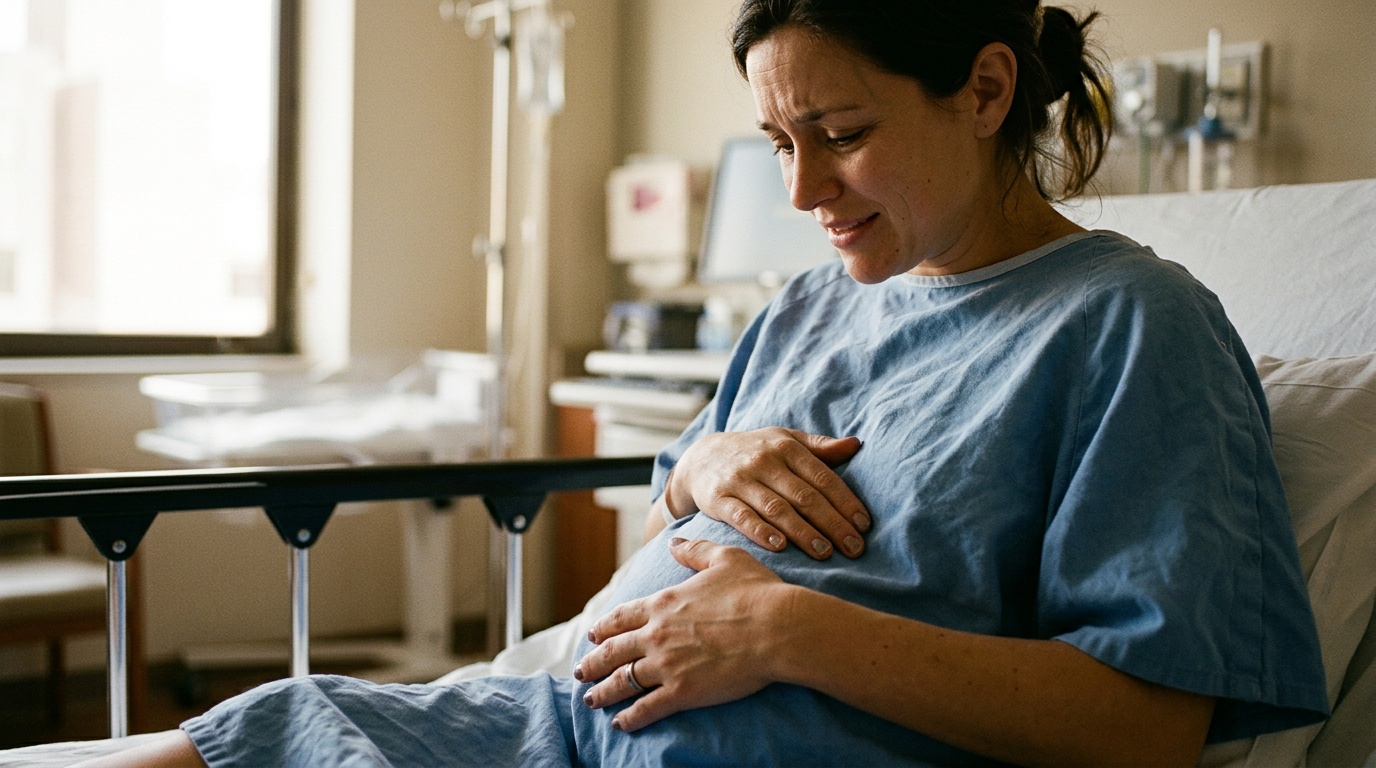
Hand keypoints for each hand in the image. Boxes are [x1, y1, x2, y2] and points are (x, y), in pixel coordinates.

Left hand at [575, 538, 793, 731]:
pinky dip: (630, 717)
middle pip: (614, 651)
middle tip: (581, 671)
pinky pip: (647, 708)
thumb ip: (694, 552)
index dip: (605, 628)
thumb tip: (673, 544)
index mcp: (664, 603)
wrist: (777, 627)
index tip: (593, 636)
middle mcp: (657, 634)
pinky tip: (620, 723)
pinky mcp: (682, 691)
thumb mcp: (724, 559)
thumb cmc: (756, 592)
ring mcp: (667, 664)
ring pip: (623, 681)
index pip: (623, 617)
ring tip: (590, 700)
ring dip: (603, 692)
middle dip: (593, 662)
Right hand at [668, 427, 868, 558]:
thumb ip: (819, 446)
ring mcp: (741, 480)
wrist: (701, 456)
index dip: (845, 501)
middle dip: (832, 524)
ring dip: (803, 532)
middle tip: (854, 548)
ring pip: (777, 509)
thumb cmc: (754, 451)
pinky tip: (779, 547)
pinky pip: (742, 517)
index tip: (864, 525)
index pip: (822, 477)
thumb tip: (856, 444)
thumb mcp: (784, 440)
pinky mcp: (719, 498)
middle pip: (804, 496)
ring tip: (825, 553)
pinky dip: (761, 532)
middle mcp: (764, 462)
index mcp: (786, 447)